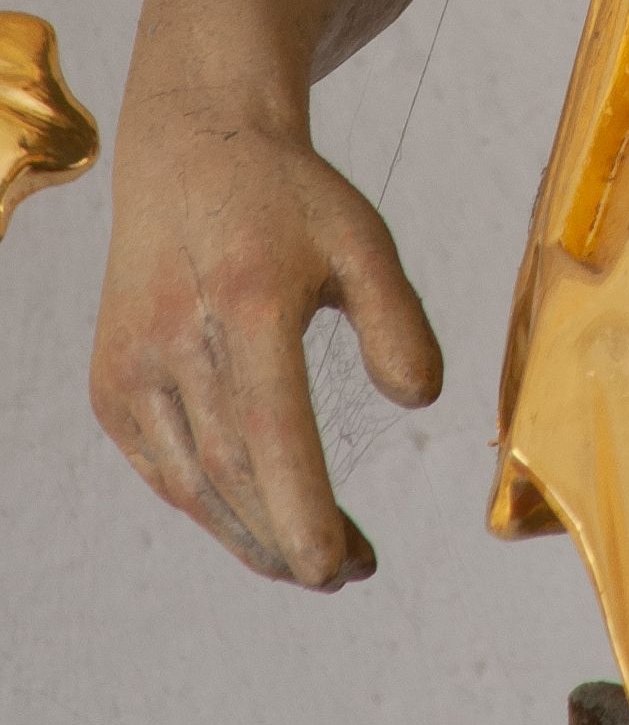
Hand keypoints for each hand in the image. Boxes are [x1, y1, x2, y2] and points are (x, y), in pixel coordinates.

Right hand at [91, 104, 441, 588]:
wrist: (190, 154)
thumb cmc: (288, 200)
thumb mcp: (361, 236)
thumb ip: (396, 317)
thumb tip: (422, 399)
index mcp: (246, 298)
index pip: (269, 427)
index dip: (301, 506)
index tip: (339, 564)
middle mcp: (173, 337)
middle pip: (230, 473)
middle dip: (290, 539)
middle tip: (350, 570)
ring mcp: (130, 365)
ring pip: (189, 485)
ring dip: (252, 538)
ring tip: (315, 561)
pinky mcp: (110, 385)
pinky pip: (162, 468)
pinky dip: (209, 506)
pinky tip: (259, 520)